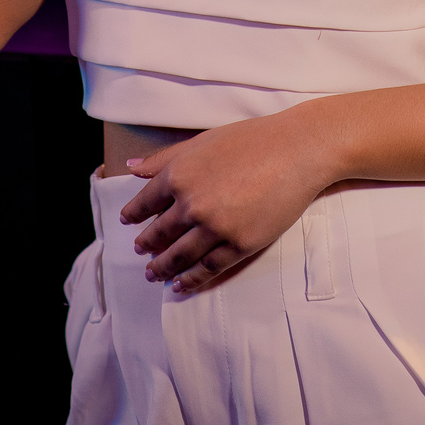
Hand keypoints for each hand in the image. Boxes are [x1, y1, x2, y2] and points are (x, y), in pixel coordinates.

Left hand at [119, 107, 338, 292]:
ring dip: (162, 268)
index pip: (146, 202)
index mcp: (179, 174)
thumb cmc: (251, 139)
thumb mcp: (202, 141)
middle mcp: (192, 203)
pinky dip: (191, 280)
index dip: (134, 215)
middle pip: (159, 233)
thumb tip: (131, 166)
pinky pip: (207, 268)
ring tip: (153, 274)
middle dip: (146, 245)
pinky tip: (181, 284)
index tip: (127, 222)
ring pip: (179, 256)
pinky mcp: (239, 245)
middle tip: (139, 252)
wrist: (297, 150)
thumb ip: (165, 158)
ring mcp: (215, 227)